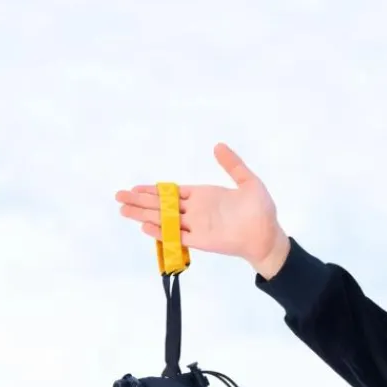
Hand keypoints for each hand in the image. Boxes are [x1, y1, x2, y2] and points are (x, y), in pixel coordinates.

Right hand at [115, 143, 291, 278]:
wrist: (268, 235)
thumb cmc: (261, 210)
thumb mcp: (247, 181)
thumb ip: (232, 165)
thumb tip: (218, 146)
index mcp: (203, 196)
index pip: (171, 192)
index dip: (153, 190)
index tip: (135, 188)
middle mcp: (195, 211)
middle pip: (162, 205)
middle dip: (140, 201)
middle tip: (118, 197)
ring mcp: (196, 226)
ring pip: (164, 219)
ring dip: (143, 215)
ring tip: (123, 211)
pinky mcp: (201, 240)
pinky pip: (177, 236)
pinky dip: (162, 232)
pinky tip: (146, 227)